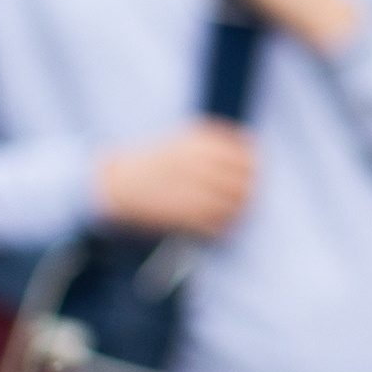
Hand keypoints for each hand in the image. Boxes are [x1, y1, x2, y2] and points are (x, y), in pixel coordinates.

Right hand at [95, 117, 258, 237]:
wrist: (115, 183)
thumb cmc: (156, 164)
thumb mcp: (184, 142)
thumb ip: (217, 146)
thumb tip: (256, 156)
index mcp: (200, 141)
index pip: (248, 154)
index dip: (257, 168)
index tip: (255, 176)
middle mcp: (197, 162)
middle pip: (245, 181)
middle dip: (250, 193)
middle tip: (247, 201)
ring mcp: (189, 187)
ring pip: (234, 204)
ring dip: (238, 213)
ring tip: (233, 217)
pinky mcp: (181, 213)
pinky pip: (215, 224)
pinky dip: (221, 229)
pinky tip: (217, 230)